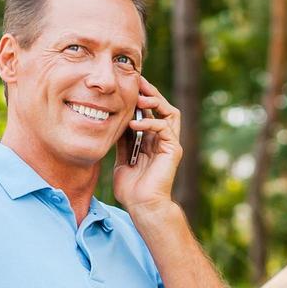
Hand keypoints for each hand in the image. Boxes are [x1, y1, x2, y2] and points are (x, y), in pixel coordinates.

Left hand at [112, 74, 182, 212]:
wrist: (142, 206)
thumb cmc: (131, 188)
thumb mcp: (121, 157)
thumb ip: (121, 140)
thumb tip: (112, 121)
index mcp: (151, 140)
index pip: (149, 111)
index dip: (140, 97)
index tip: (126, 85)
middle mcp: (163, 139)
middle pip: (163, 106)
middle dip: (150, 92)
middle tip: (136, 81)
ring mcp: (170, 144)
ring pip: (170, 112)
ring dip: (154, 102)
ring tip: (138, 99)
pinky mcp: (173, 150)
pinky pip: (164, 128)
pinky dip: (149, 122)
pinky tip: (133, 125)